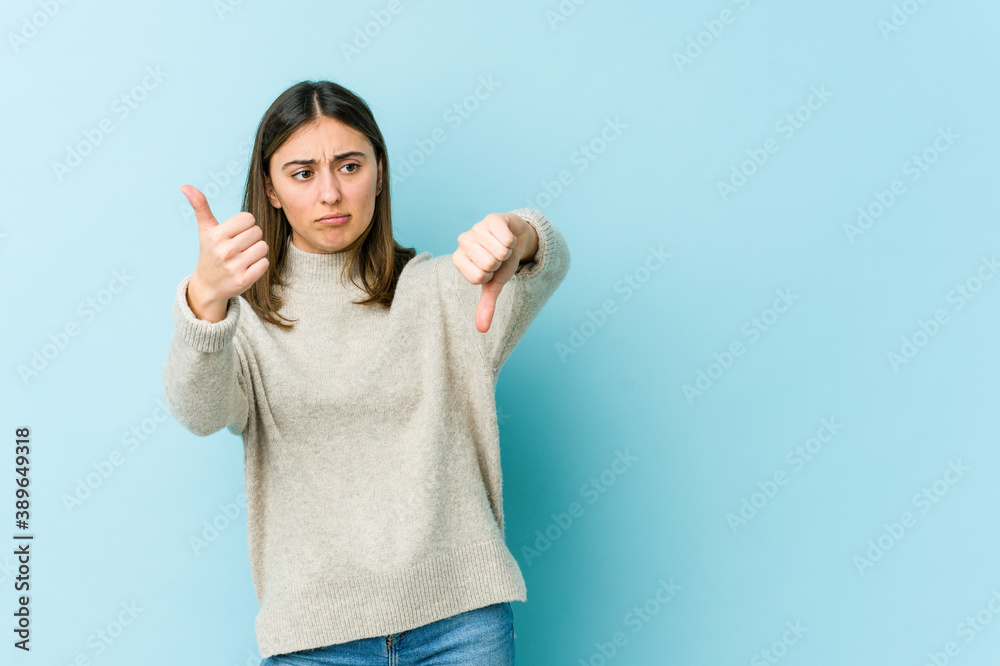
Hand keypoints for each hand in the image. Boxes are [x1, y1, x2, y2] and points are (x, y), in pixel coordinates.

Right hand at [180, 184, 269, 320]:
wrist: (208, 285)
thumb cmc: (210, 252)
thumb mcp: (205, 230)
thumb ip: (200, 207)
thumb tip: (185, 186)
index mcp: (216, 236)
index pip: (248, 218)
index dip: (245, 225)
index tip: (236, 233)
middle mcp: (225, 251)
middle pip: (257, 232)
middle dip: (251, 238)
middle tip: (239, 246)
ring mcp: (235, 267)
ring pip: (263, 247)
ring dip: (256, 251)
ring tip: (243, 256)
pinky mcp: (244, 280)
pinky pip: (264, 263)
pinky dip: (259, 265)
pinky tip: (246, 267)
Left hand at [451, 212, 534, 332]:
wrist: (515, 239)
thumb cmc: (500, 263)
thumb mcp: (493, 284)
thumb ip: (486, 305)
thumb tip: (482, 329)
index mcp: (458, 259)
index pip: (478, 277)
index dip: (490, 275)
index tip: (489, 269)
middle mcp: (462, 241)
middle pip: (488, 263)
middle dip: (499, 263)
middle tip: (497, 257)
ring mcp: (476, 228)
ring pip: (499, 251)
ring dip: (507, 251)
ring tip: (502, 247)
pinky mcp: (491, 218)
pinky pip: (506, 238)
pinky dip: (512, 241)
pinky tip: (507, 237)